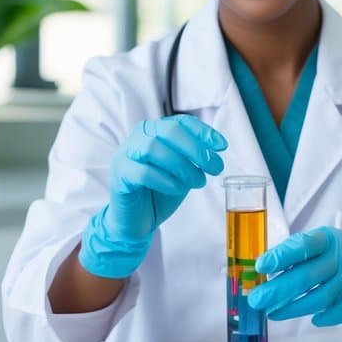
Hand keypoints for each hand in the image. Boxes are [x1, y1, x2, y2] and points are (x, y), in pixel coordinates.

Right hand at [78, 115, 227, 278]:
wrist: (137, 219)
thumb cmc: (160, 191)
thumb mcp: (183, 171)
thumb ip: (195, 158)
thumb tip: (215, 150)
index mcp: (156, 130)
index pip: (181, 122)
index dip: (203, 132)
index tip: (222, 146)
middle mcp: (139, 136)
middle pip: (169, 130)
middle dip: (196, 148)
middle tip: (214, 167)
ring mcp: (126, 154)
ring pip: (153, 148)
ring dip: (182, 165)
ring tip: (197, 182)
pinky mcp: (119, 175)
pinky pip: (142, 172)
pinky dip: (164, 180)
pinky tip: (177, 188)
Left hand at [247, 227, 341, 334]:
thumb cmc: (334, 265)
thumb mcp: (317, 253)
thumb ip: (293, 259)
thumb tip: (259, 274)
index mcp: (327, 238)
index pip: (304, 244)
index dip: (282, 255)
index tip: (261, 266)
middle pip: (308, 274)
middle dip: (279, 289)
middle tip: (257, 299)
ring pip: (322, 296)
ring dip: (294, 308)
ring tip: (273, 313)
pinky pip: (339, 311)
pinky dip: (324, 317)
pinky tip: (312, 319)